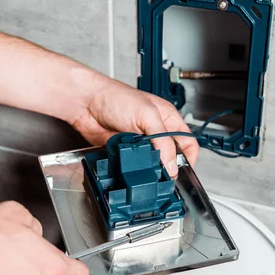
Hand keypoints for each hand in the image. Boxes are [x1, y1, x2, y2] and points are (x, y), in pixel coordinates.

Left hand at [70, 77, 198, 175]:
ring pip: (151, 164)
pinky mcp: (125, 152)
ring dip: (150, 170)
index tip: (182, 172)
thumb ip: (162, 140)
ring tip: (147, 172)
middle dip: (168, 168)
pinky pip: (134, 166)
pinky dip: (133, 169)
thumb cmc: (115, 97)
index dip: (188, 158)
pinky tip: (132, 167)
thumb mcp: (147, 115)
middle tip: (164, 177)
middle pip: (170, 157)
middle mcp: (155, 132)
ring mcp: (140, 143)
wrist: (86, 103)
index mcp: (167, 119)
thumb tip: (171, 164)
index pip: (187, 143)